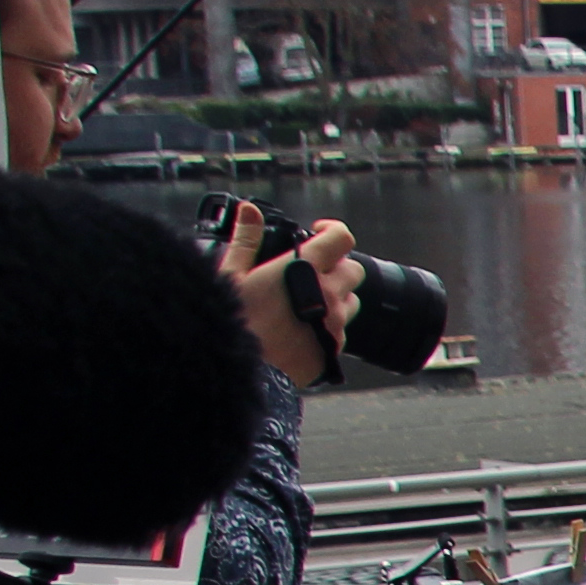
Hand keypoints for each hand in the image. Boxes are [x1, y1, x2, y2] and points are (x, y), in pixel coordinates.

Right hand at [218, 203, 354, 389]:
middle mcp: (328, 294)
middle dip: (336, 266)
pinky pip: (342, 330)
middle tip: (310, 272)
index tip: (318, 232)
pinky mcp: (335, 349)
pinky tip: (302, 328)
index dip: (333, 230)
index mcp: (304, 269)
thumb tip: (249, 210)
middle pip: (353, 269)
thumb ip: (246, 240)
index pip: (341, 238)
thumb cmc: (233, 323)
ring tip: (304, 302)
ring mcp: (335, 323)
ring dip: (336, 296)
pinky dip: (329, 324)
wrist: (243, 374)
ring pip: (352, 300)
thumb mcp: (232, 275)